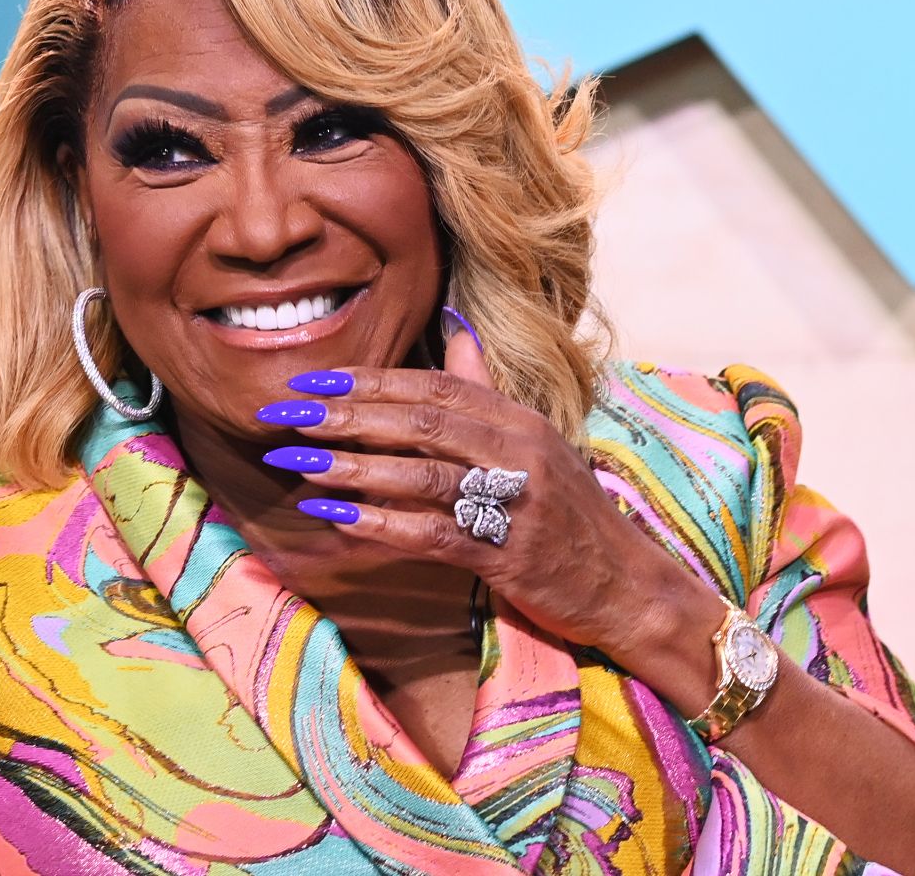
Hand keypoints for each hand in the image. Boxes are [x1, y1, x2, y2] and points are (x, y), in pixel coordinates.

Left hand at [255, 329, 727, 695]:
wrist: (628, 586)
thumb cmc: (568, 515)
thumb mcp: (535, 443)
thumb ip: (486, 390)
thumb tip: (455, 328)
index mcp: (520, 419)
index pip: (436, 385)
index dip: (370, 380)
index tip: (313, 380)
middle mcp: (521, 450)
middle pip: (421, 420)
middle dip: (346, 414)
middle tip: (287, 414)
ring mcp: (518, 502)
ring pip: (422, 473)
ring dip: (351, 467)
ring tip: (296, 462)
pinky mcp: (510, 555)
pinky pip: (433, 532)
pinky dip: (378, 523)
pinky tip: (333, 519)